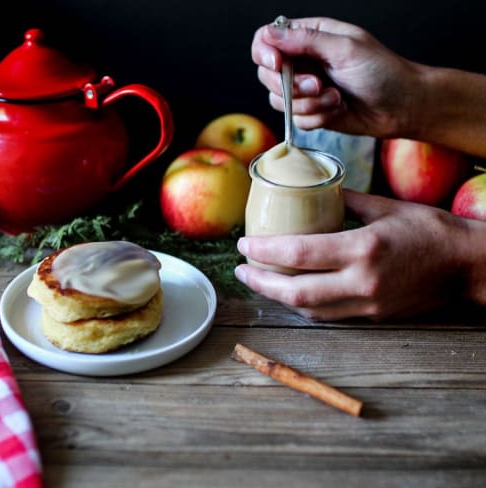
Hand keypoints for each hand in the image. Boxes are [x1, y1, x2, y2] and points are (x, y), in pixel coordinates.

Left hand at [235, 189, 475, 320]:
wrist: (467, 266)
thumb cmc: (430, 230)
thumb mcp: (386, 206)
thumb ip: (345, 201)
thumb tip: (314, 192)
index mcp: (363, 248)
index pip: (298, 253)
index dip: (263, 250)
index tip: (243, 244)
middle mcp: (362, 282)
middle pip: (295, 292)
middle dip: (260, 282)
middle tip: (241, 270)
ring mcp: (368, 305)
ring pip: (309, 310)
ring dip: (278, 297)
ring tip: (258, 280)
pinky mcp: (373, 317)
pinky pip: (328, 316)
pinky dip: (304, 306)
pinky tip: (290, 293)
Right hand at [251, 16, 418, 138]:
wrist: (401, 107)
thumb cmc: (383, 72)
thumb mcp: (345, 48)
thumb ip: (305, 40)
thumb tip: (270, 34)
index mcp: (309, 36)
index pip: (266, 39)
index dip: (265, 53)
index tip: (277, 64)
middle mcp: (302, 61)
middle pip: (267, 74)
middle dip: (291, 86)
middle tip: (318, 85)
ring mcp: (304, 88)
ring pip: (279, 100)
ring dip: (309, 104)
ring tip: (336, 97)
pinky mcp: (310, 111)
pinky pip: (295, 119)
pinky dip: (317, 117)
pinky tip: (338, 109)